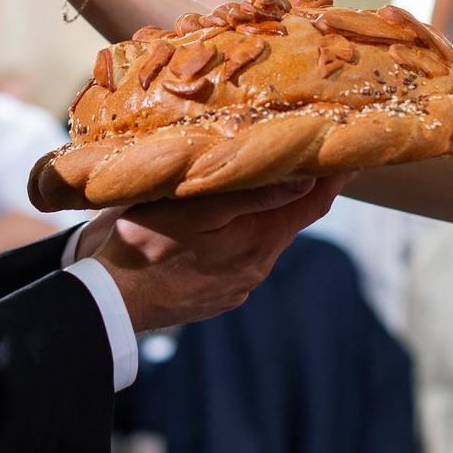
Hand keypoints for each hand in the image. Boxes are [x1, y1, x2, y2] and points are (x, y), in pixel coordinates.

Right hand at [88, 176, 349, 329]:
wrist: (106, 304)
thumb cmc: (142, 246)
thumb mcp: (195, 208)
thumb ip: (252, 196)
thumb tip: (305, 183)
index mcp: (257, 243)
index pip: (312, 204)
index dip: (332, 175)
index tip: (346, 148)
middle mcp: (256, 269)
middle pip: (289, 220)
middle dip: (295, 188)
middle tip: (294, 150)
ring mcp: (236, 286)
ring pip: (262, 237)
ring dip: (261, 212)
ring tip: (247, 181)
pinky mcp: (215, 296)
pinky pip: (237, 257)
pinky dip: (237, 233)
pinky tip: (213, 222)